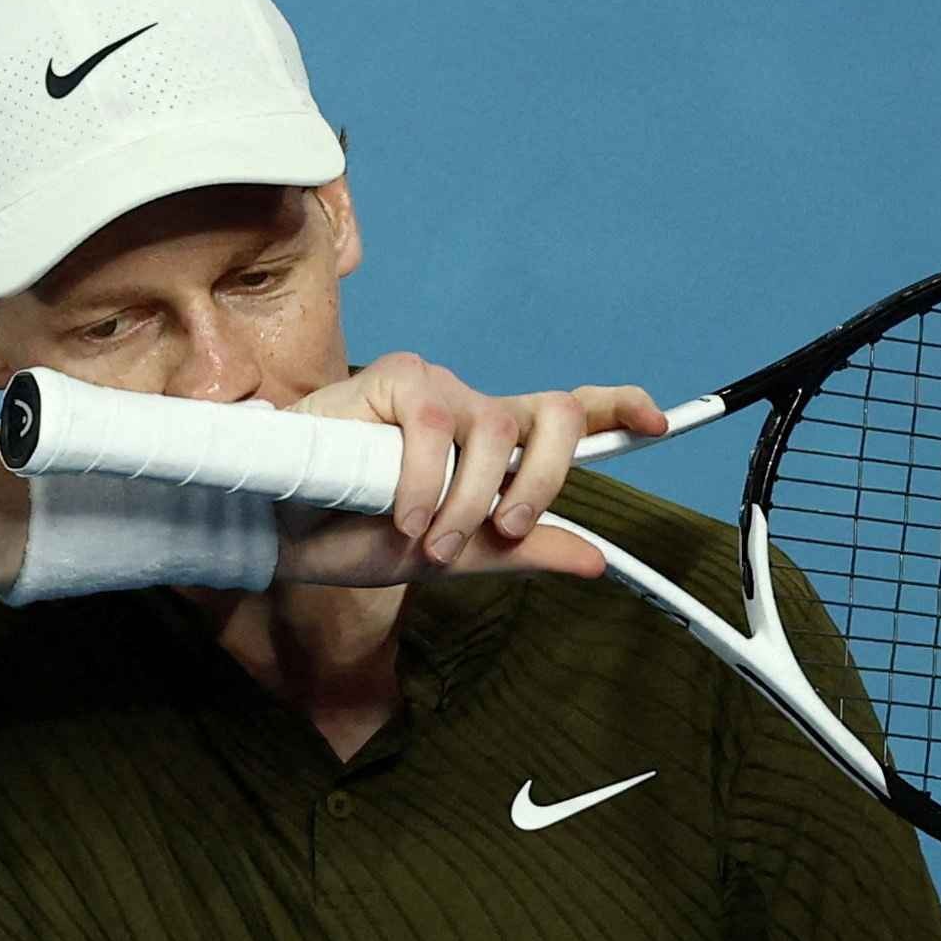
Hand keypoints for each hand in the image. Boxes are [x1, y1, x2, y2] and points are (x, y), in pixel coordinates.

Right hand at [269, 353, 669, 587]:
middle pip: (553, 415)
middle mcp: (475, 411)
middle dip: (544, 478)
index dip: (617, 407)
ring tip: (431, 541)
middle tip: (508, 528)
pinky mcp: (394, 379)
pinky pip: (435, 426)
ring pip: (492, 429)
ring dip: (468, 501)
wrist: (284, 534)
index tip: (655, 422)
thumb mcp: (456, 558)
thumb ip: (521, 552)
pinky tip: (403, 516)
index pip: (567, 413)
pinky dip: (425, 483)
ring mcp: (437, 391)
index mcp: (496, 447)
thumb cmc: (360, 536)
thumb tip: (596, 561)